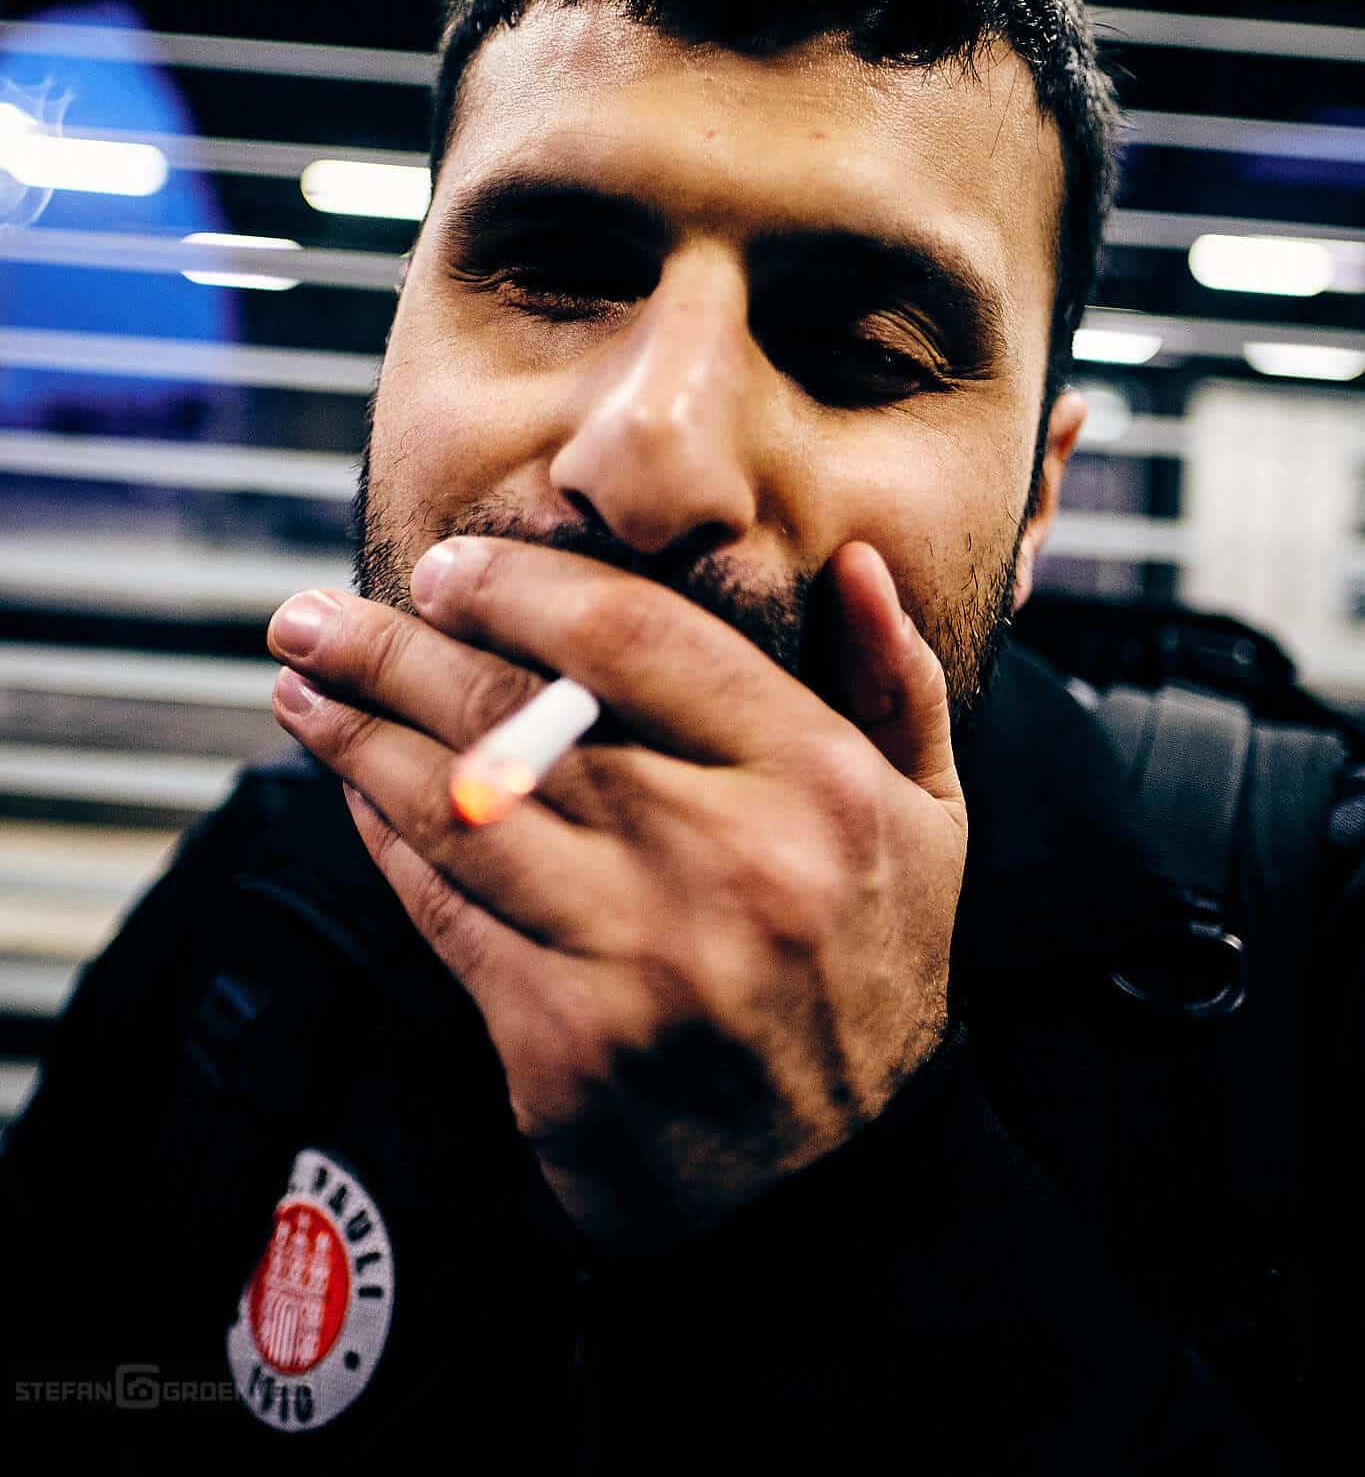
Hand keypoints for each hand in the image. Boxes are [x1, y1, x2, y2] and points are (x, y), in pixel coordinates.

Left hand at [267, 538, 966, 1247]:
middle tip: (313, 615)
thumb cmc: (869, 975)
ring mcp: (640, 954)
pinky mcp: (565, 1039)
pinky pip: (446, 912)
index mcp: (816, 782)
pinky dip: (387, 843)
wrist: (837, 1191)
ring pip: (461, 809)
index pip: (639, 640)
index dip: (522, 590)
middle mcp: (728, 858)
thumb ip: (891, 683)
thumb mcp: (927, 821)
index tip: (445, 570)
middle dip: (393, 651)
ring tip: (299, 688)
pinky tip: (351, 796)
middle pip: (520, 715)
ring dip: (358, 740)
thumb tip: (851, 563)